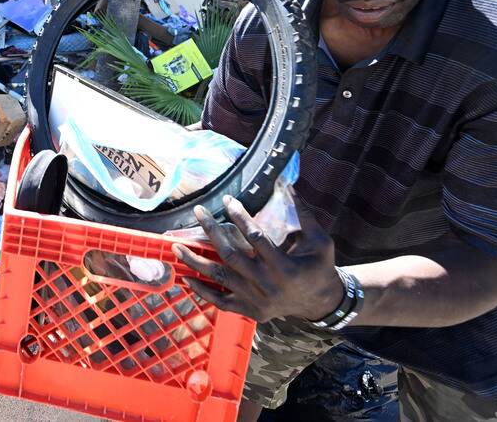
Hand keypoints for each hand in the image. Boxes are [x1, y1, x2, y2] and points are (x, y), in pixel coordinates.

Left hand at [172, 195, 343, 322]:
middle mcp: (267, 284)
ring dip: (195, 261)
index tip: (228, 200)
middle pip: (231, 255)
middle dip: (211, 231)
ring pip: (220, 278)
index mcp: (285, 266)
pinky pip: (221, 301)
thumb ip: (303, 214)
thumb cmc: (320, 267)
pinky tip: (187, 277)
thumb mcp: (320, 240)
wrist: (321, 303)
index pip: (256, 237)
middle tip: (198, 212)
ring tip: (175, 246)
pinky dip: (202, 291)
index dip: (240, 216)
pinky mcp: (250, 311)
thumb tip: (286, 184)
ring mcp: (256, 300)